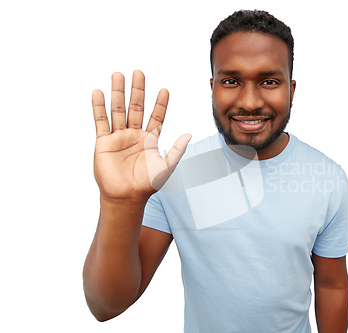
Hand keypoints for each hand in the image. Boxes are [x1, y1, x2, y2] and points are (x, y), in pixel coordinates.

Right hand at [92, 70, 190, 201]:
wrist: (126, 197)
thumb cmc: (147, 185)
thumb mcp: (166, 166)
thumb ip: (177, 150)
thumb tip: (189, 135)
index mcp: (150, 139)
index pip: (156, 116)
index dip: (160, 104)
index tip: (165, 90)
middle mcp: (134, 134)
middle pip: (136, 107)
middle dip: (138, 90)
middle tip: (139, 72)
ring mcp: (118, 137)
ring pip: (118, 110)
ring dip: (118, 93)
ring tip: (118, 75)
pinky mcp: (103, 142)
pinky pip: (101, 121)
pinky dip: (99, 107)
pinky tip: (99, 92)